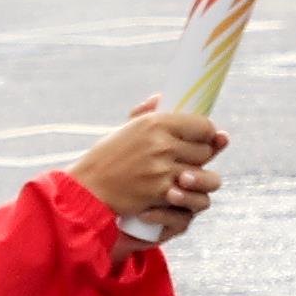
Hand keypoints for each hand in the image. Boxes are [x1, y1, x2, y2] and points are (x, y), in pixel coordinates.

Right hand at [69, 98, 227, 228]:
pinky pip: (191, 196)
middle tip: (188, 160)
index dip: (207, 134)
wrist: (89, 188)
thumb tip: (162, 97)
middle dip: (200, 157)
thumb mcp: (125, 129)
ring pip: (203, 174)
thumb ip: (146, 112)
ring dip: (198, 179)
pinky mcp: (162, 193)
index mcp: (156, 123)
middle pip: (206, 151)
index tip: (202, 138)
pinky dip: (186, 197)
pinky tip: (177, 193)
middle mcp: (162, 144)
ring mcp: (163, 170)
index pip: (204, 125)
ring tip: (186, 178)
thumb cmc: (107, 158)